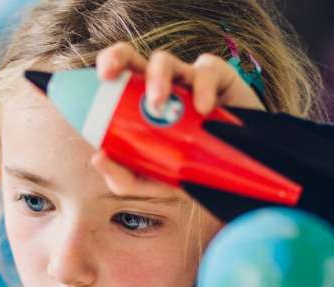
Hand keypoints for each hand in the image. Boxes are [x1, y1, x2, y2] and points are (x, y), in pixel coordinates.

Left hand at [89, 43, 264, 195]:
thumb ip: (123, 178)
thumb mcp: (151, 182)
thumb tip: (98, 157)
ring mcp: (186, 79)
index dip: (102, 70)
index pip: (113, 79)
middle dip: (117, 57)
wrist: (236, 178)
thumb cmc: (188, 171)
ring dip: (156, 78)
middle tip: (110, 75)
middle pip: (130, 57)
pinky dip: (202, 87)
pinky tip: (202, 109)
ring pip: (165, 60)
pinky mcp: (219, 77)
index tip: (97, 80)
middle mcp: (157, 86)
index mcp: (136, 104)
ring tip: (158, 104)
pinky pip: (206, 71)